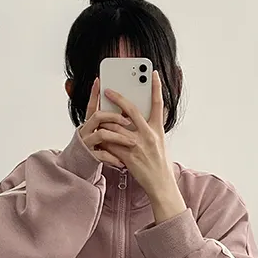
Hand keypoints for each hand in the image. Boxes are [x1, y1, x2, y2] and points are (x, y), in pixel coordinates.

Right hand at [78, 78, 134, 167]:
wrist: (79, 166)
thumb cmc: (95, 148)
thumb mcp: (102, 133)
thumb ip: (109, 123)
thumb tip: (127, 113)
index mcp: (90, 123)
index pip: (92, 105)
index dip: (94, 93)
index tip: (99, 81)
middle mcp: (86, 130)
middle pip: (98, 116)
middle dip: (114, 116)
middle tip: (128, 121)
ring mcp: (86, 143)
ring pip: (101, 134)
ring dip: (118, 137)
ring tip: (132, 142)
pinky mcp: (89, 156)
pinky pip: (101, 154)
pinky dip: (113, 157)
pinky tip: (122, 161)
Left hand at [99, 72, 186, 222]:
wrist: (160, 184)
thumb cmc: (159, 163)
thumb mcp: (159, 142)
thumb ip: (149, 128)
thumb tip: (138, 116)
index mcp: (158, 129)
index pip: (158, 104)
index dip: (156, 87)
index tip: (152, 73)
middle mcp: (149, 134)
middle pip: (132, 110)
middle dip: (119, 98)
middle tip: (108, 89)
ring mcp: (138, 145)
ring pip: (117, 127)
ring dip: (105, 121)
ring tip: (98, 115)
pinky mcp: (128, 156)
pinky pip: (112, 143)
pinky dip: (104, 138)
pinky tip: (97, 134)